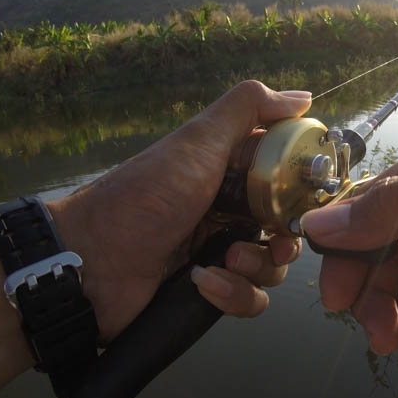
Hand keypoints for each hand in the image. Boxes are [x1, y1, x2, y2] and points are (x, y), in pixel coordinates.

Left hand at [50, 80, 311, 339]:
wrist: (90, 264)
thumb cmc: (145, 197)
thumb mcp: (197, 142)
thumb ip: (246, 109)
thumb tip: (303, 97)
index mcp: (229, 172)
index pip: (286, 177)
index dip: (302, 188)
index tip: (308, 196)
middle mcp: (229, 211)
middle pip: (287, 226)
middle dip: (284, 237)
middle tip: (273, 240)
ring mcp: (220, 253)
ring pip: (273, 266)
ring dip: (256, 266)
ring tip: (224, 261)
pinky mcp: (212, 293)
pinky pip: (250, 300)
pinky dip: (233, 294)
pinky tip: (203, 284)